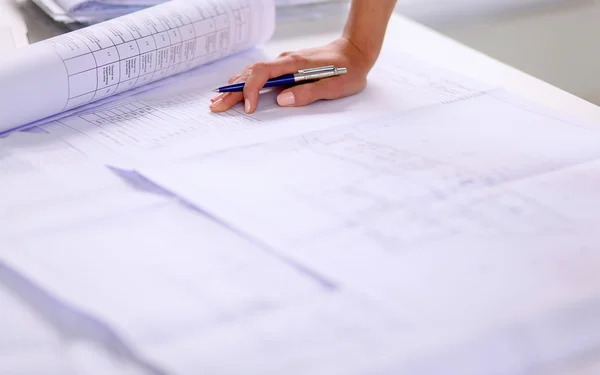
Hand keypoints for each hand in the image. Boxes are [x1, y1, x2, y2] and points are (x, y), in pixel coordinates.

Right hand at [209, 37, 374, 113]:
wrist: (356, 51)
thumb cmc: (348, 70)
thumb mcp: (334, 87)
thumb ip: (308, 93)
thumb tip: (282, 100)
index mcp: (294, 64)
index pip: (262, 74)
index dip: (251, 90)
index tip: (248, 108)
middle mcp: (285, 60)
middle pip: (251, 73)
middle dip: (232, 91)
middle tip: (216, 106)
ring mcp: (284, 62)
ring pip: (253, 72)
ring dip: (236, 86)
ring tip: (219, 99)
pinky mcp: (286, 66)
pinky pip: (260, 72)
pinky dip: (246, 81)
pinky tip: (237, 87)